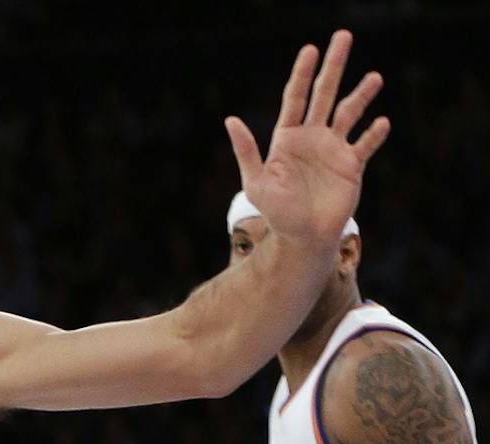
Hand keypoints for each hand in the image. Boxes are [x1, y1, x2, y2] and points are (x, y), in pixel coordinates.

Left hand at [225, 32, 387, 246]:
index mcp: (287, 138)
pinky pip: (366, 144)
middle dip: (334, 66)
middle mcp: (312, 138)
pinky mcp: (352, 165)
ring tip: (375, 77)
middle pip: (325, 93)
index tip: (310, 49)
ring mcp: (334, 149)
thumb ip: (247, 151)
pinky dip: (374, 134)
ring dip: (362, 95)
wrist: (302, 238)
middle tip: (343, 36)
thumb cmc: (276, 213)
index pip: (296, 98)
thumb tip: (231, 119)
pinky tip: (381, 123)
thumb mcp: (256, 182)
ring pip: (350, 113)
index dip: (302, 74)